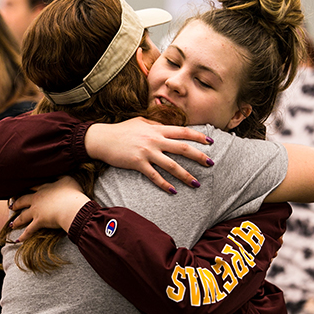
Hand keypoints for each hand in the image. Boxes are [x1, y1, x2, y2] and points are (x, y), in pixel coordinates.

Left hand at [10, 176, 89, 241]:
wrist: (72, 206)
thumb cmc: (73, 193)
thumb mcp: (68, 179)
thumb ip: (61, 176)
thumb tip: (59, 171)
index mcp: (45, 188)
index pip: (33, 187)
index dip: (28, 188)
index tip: (23, 189)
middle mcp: (37, 198)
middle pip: (23, 200)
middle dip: (17, 203)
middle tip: (11, 206)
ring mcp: (36, 210)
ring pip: (23, 216)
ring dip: (17, 220)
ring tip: (12, 224)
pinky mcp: (39, 221)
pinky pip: (29, 230)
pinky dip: (23, 236)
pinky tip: (17, 240)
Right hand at [85, 117, 213, 193]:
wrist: (101, 138)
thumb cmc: (121, 130)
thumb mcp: (140, 122)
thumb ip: (155, 124)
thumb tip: (166, 127)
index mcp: (157, 128)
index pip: (183, 131)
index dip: (199, 136)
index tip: (211, 142)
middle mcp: (154, 139)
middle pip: (182, 148)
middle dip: (199, 156)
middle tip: (211, 163)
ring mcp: (147, 152)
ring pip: (171, 165)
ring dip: (186, 175)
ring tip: (196, 183)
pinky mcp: (138, 163)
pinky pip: (155, 176)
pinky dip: (165, 184)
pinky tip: (174, 191)